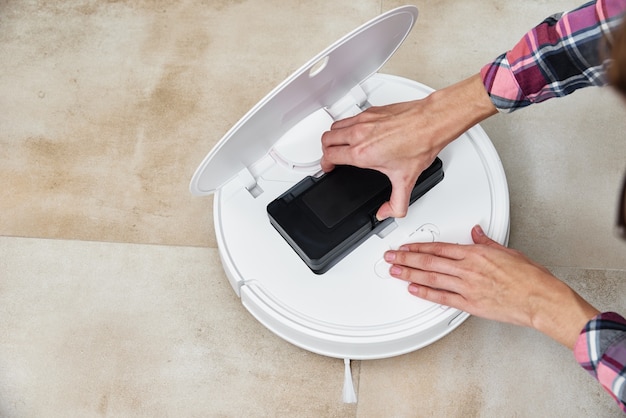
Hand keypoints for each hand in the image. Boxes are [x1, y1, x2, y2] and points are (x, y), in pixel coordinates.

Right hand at [321, 74, 497, 219]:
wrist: (432, 122)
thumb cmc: (420, 144)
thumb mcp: (406, 181)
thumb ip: (396, 204)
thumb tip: (386, 213)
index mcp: (362, 153)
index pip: (329, 156)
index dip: (324, 164)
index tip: (328, 168)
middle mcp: (359, 134)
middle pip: (326, 139)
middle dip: (325, 150)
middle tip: (330, 157)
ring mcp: (364, 120)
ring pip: (335, 126)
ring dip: (333, 136)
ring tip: (339, 144)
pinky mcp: (371, 111)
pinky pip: (349, 117)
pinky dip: (346, 126)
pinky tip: (357, 132)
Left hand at [384, 225, 599, 348]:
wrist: (540, 299)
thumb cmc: (530, 277)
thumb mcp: (508, 251)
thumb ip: (487, 242)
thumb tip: (476, 233)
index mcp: (476, 254)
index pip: (439, 247)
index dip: (418, 247)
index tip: (405, 246)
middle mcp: (468, 269)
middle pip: (429, 261)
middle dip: (406, 258)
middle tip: (390, 257)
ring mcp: (467, 287)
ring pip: (431, 278)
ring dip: (409, 274)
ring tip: (395, 272)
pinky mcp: (470, 304)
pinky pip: (442, 298)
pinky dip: (426, 293)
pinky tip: (413, 290)